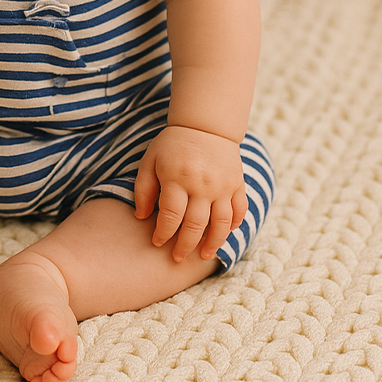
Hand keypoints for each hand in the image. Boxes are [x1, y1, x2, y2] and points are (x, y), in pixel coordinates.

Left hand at [133, 126, 247, 262]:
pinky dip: (234, 226)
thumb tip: (142, 217)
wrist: (205, 124)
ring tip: (203, 256)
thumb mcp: (151, 160)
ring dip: (212, 244)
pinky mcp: (237, 184)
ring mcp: (222, 185)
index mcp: (177, 178)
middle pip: (195, 225)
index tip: (157, 243)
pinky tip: (224, 234)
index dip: (163, 233)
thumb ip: (143, 188)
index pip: (171, 216)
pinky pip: (239, 211)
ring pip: (221, 224)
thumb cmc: (173, 144)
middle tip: (176, 258)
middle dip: (184, 246)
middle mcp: (202, 184)